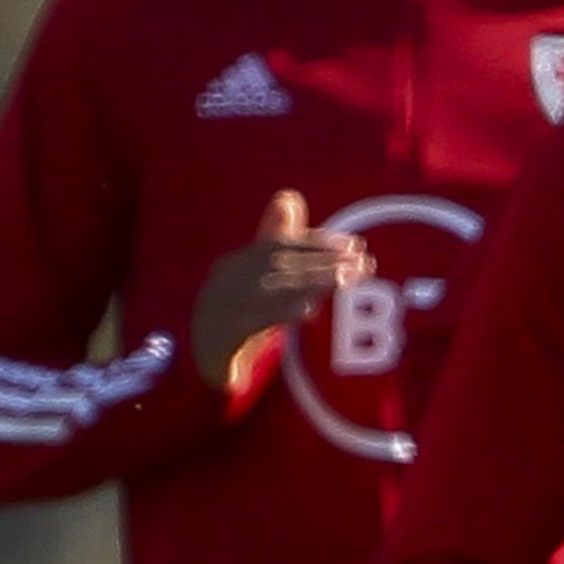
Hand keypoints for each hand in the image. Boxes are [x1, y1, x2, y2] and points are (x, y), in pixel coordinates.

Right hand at [189, 190, 369, 390]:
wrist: (197, 367)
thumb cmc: (235, 317)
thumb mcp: (255, 279)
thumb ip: (274, 240)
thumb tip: (288, 196)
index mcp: (235, 264)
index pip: (281, 245)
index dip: (318, 243)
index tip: (355, 245)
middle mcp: (226, 281)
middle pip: (282, 264)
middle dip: (326, 261)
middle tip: (365, 262)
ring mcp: (222, 307)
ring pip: (274, 289)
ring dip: (313, 282)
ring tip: (346, 280)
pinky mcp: (223, 337)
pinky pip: (255, 322)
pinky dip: (283, 312)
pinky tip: (309, 311)